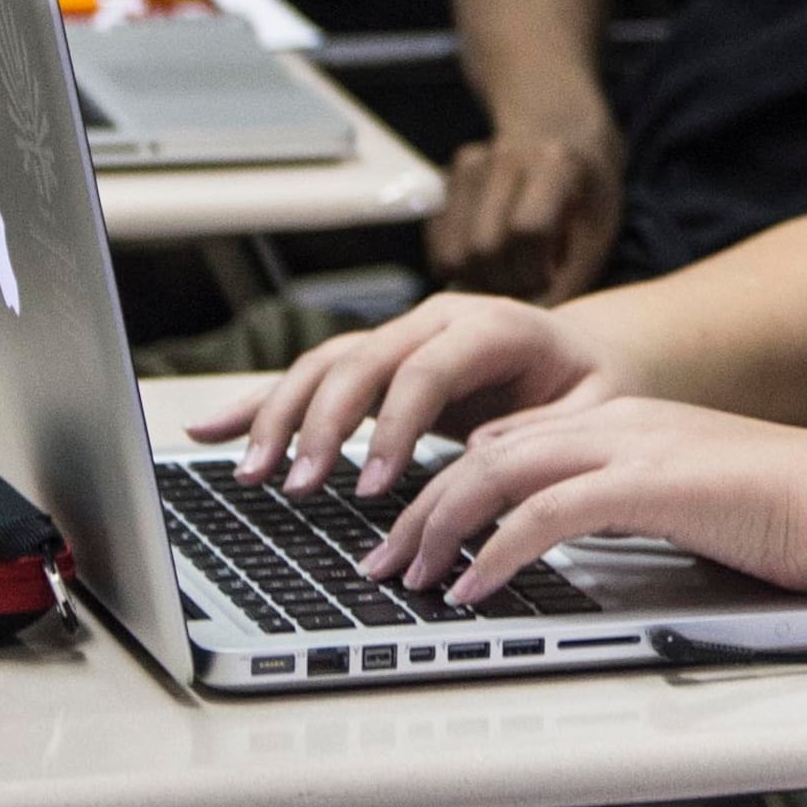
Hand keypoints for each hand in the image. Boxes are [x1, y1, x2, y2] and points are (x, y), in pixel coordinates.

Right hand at [187, 292, 630, 497]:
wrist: (585, 359)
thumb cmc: (591, 388)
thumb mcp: (594, 410)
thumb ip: (543, 427)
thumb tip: (484, 449)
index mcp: (492, 325)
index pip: (425, 369)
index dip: (395, 425)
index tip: (375, 484)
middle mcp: (435, 321)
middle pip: (360, 362)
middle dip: (322, 425)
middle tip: (300, 485)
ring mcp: (400, 338)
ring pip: (324, 366)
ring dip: (280, 417)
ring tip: (252, 473)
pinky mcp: (374, 365)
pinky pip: (310, 378)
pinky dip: (260, 403)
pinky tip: (211, 428)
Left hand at [348, 395, 806, 608]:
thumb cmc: (782, 512)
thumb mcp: (683, 495)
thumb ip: (622, 499)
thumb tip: (564, 529)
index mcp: (624, 421)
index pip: (508, 441)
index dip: (447, 486)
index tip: (413, 531)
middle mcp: (616, 424)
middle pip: (483, 454)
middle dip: (419, 510)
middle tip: (383, 561)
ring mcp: (629, 449)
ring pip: (496, 474)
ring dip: (437, 529)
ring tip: (407, 577)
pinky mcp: (645, 486)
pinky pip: (542, 517)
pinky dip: (494, 552)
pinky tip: (470, 587)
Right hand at [430, 121, 626, 301]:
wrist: (560, 128)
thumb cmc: (586, 189)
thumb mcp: (599, 225)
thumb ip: (575, 273)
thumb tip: (537, 322)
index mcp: (554, 162)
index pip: (528, 230)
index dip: (536, 268)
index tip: (550, 277)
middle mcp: (506, 157)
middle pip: (484, 247)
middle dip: (506, 281)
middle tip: (528, 284)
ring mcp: (469, 164)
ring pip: (455, 252)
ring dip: (480, 280)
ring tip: (511, 274)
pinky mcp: (446, 179)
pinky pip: (438, 247)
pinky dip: (459, 268)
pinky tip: (490, 260)